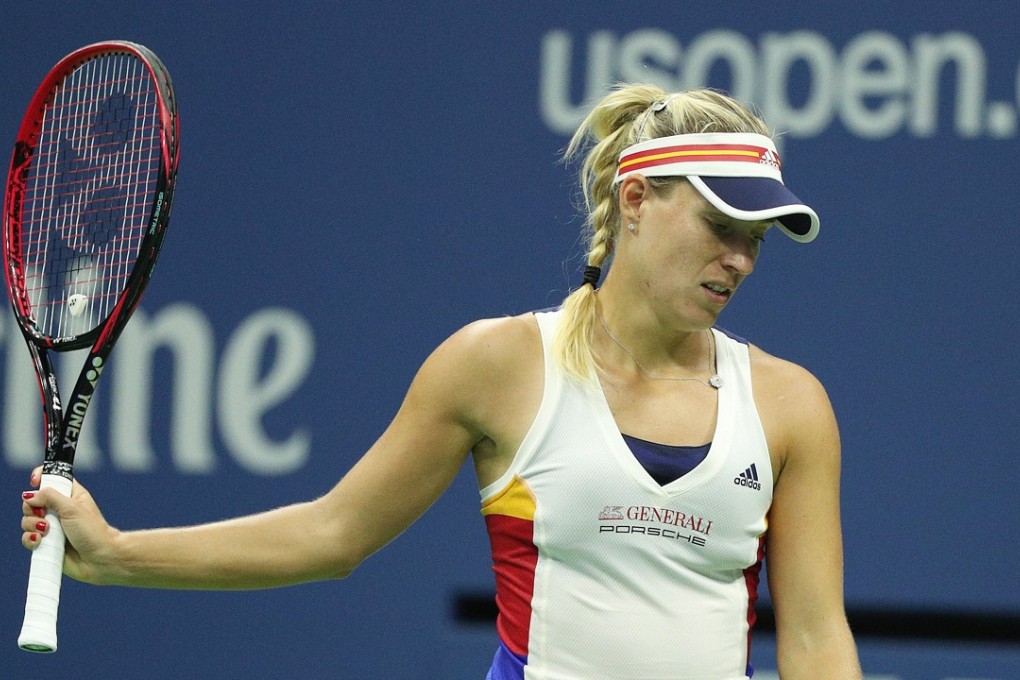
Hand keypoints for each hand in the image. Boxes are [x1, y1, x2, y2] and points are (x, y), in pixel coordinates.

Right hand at [20, 467, 117, 583]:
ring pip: (27, 520)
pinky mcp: (46, 543)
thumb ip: (50, 497)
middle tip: (45, 516)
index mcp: (70, 495)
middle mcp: (59, 510)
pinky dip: (30, 540)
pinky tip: (40, 542)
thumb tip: (29, 495)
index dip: (41, 477)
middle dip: (32, 508)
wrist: (99, 559)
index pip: (52, 479)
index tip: (34, 481)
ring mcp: (51, 527)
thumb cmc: (92, 531)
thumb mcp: (72, 508)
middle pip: (32, 502)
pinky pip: (28, 538)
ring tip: (47, 531)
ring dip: (32, 525)